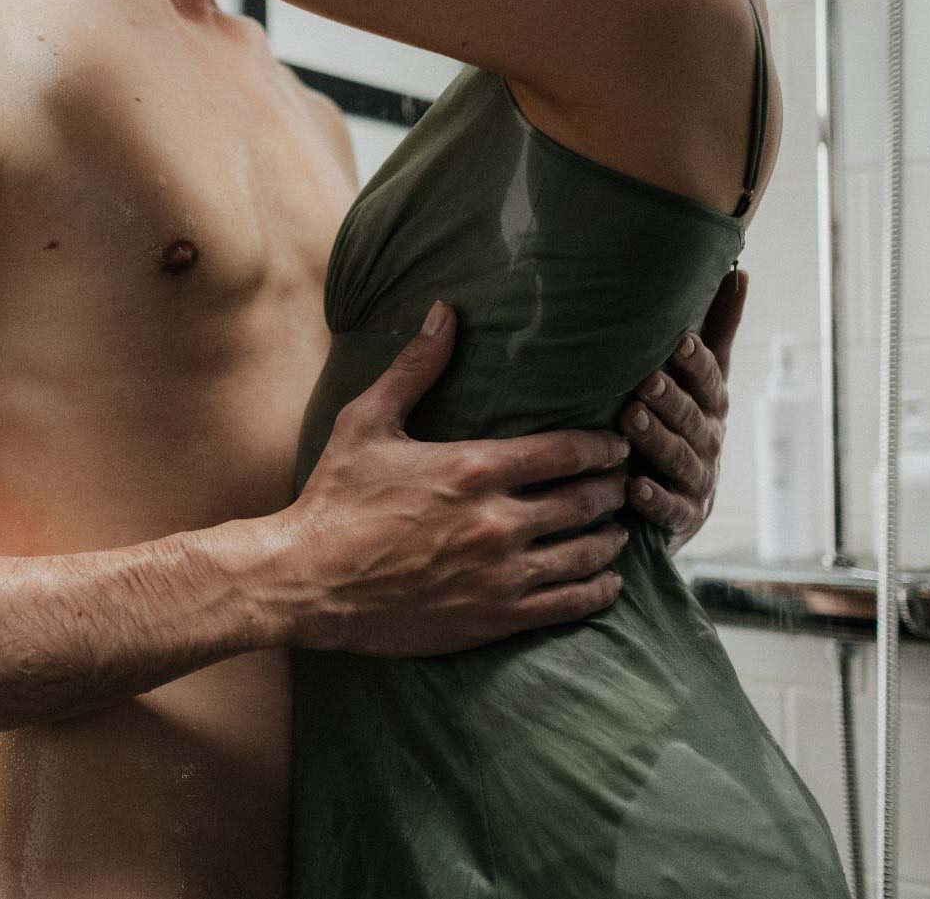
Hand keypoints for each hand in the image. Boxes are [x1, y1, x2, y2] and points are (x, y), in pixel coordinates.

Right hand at [280, 301, 629, 656]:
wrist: (305, 581)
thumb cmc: (334, 498)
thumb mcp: (366, 422)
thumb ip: (415, 368)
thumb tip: (446, 312)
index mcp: (474, 468)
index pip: (568, 451)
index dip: (604, 446)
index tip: (617, 444)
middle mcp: (497, 522)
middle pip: (586, 501)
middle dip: (614, 489)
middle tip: (624, 484)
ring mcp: (498, 574)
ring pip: (585, 554)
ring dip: (611, 539)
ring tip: (620, 530)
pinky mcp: (492, 618)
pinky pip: (567, 605)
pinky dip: (596, 591)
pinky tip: (606, 582)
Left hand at [619, 270, 748, 553]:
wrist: (680, 502)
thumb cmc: (683, 424)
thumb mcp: (702, 380)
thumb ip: (718, 330)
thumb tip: (738, 270)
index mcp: (713, 405)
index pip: (709, 381)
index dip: (697, 363)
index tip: (680, 341)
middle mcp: (710, 440)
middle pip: (693, 418)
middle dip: (671, 399)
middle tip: (645, 380)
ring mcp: (698, 481)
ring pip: (679, 459)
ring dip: (656, 439)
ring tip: (631, 420)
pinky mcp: (682, 517)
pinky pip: (669, 509)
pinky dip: (654, 500)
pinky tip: (633, 488)